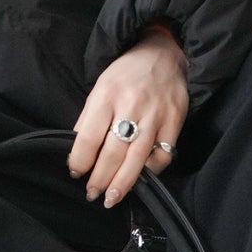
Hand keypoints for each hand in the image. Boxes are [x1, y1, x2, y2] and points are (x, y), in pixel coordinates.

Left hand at [68, 25, 188, 207]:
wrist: (163, 53)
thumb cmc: (126, 73)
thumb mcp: (100, 87)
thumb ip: (89, 118)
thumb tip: (78, 151)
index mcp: (107, 94)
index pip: (89, 137)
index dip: (80, 160)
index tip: (75, 173)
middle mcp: (131, 104)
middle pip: (113, 152)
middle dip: (100, 178)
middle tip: (92, 193)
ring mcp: (156, 114)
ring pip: (138, 158)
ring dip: (123, 183)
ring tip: (111, 197)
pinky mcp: (175, 120)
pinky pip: (162, 154)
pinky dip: (150, 170)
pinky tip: (140, 177)